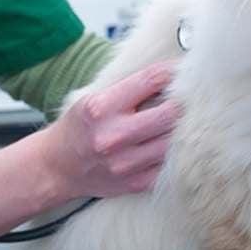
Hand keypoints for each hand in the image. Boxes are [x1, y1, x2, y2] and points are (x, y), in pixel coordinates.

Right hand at [42, 61, 179, 200]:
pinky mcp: (136, 183)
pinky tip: (171, 140)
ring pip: (174, 140)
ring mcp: (126, 163)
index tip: (186, 67)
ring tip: (186, 117)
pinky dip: (175, 149)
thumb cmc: (82, 126)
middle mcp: (113, 136)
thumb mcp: (96, 98)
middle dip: (185, 100)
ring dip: (183, 126)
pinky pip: (169, 162)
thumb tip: (174, 74)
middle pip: (170, 113)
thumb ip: (132, 89)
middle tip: (192, 94)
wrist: (58, 167)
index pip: (151, 80)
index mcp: (102, 107)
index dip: (174, 70)